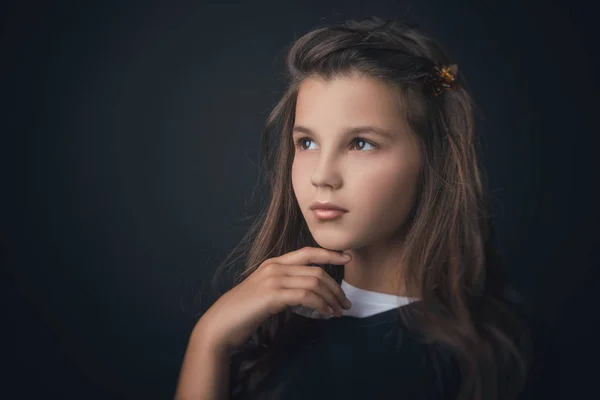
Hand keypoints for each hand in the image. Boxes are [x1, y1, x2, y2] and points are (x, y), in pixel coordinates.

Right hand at [195, 246, 351, 352]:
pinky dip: (320, 304)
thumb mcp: (266, 293)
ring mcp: (273, 279)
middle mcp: (275, 267)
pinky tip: (326, 314)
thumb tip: (309, 295)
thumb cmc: (244, 312)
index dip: (330, 253)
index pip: (308, 252)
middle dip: (335, 287)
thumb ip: (285, 287)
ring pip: (314, 282)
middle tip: (345, 303)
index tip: (348, 258)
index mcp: (274, 263)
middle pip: (316, 270)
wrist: (221, 324)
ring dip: (331, 298)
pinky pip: (306, 296)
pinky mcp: (273, 295)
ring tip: (338, 312)